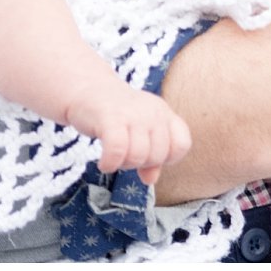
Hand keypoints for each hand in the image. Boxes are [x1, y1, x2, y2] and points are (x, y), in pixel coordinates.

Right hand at [64, 82, 192, 183]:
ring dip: (123, 165)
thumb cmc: (118, 116)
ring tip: (114, 157)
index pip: (182, 145)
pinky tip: (104, 164)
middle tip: (125, 156)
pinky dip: (110, 163)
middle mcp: (154, 112)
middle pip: (158, 155)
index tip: (149, 157)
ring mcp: (133, 114)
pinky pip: (117, 150)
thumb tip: (151, 180)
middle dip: (140, 164)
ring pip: (139, 155)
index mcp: (165, 114)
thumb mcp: (140, 133)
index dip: (167, 158)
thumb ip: (150, 158)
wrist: (89, 90)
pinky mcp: (110, 117)